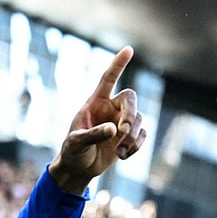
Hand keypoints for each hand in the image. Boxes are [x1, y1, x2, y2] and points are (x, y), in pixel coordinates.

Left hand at [49, 46, 146, 192]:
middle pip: (131, 99)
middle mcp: (111, 108)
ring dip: (132, 136)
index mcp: (95, 103)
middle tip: (123, 131)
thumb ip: (93, 134)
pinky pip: (143, 134)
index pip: (108, 79)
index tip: (128, 49)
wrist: (79, 168)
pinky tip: (123, 155)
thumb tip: (115, 130)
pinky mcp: (130, 136)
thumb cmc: (73, 151)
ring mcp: (122, 121)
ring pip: (139, 119)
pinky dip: (136, 145)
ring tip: (119, 151)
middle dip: (130, 114)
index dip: (118, 64)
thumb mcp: (76, 143)